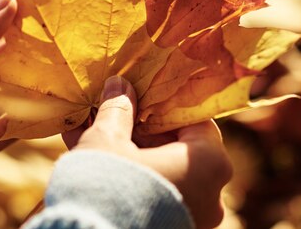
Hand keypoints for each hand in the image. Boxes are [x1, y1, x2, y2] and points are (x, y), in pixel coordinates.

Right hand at [63, 76, 232, 228]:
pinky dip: (128, 177)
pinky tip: (92, 161)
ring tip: (89, 134)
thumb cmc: (108, 186)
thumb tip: (119, 84)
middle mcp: (210, 194)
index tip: (141, 97)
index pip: (197, 121)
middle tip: (113, 115)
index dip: (165, 107)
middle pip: (177, 149)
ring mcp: (192, 218)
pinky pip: (151, 195)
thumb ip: (118, 111)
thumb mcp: (108, 140)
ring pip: (160, 172)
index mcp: (209, 162)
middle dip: (140, 132)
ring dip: (127, 153)